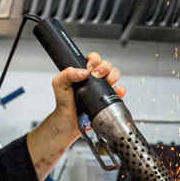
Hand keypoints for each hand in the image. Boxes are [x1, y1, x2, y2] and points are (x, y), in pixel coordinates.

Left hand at [27, 52, 124, 180]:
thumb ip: (67, 73)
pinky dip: (120, 90)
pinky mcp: (108, 98)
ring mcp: (102, 88)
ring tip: (107, 82)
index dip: (94, 60)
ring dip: (113, 75)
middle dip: (104, 67)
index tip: (90, 68)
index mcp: (83, 71)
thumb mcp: (59, 84)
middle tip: (97, 75)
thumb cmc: (64, 102)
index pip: (93, 59)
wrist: (69, 121)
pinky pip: (119, 91)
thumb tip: (83, 72)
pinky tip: (115, 92)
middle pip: (106, 65)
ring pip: (114, 74)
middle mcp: (94, 78)